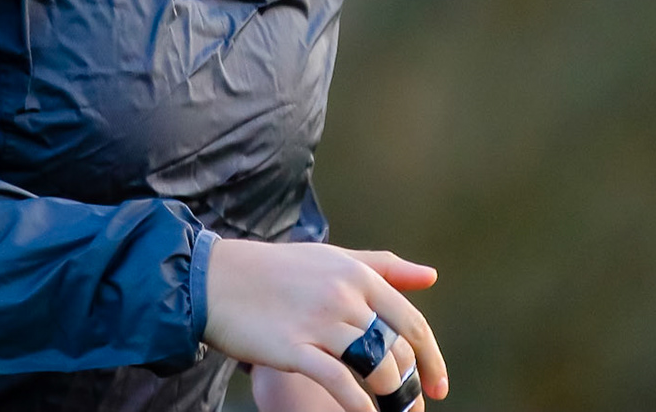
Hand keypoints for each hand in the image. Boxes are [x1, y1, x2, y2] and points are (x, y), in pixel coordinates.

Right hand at [203, 239, 446, 411]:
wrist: (217, 278)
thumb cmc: (278, 271)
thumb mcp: (334, 259)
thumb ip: (383, 268)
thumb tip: (431, 276)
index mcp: (358, 275)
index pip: (412, 322)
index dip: (431, 359)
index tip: (438, 387)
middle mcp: (345, 295)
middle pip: (398, 350)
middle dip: (412, 387)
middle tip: (413, 410)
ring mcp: (320, 321)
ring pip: (376, 367)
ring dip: (393, 399)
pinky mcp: (294, 347)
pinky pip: (340, 382)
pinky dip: (360, 406)